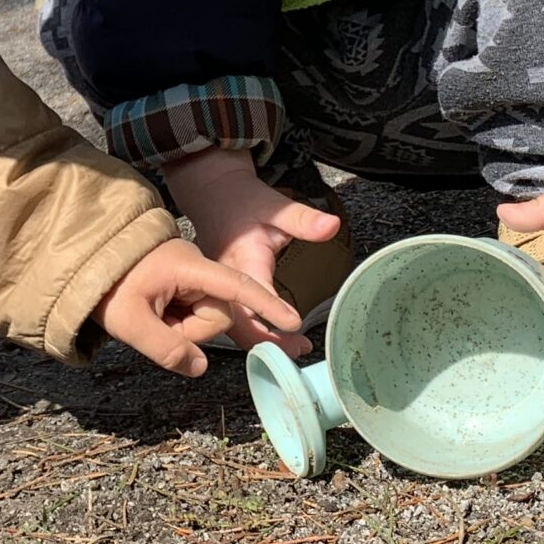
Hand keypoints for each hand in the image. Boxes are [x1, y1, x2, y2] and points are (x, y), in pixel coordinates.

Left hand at [95, 237, 303, 377]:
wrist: (84, 258)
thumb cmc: (105, 285)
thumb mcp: (129, 323)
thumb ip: (166, 349)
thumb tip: (200, 367)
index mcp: (188, 267)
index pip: (236, 286)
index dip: (265, 304)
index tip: (292, 321)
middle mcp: (196, 267)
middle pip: (217, 314)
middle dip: (189, 330)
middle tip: (153, 323)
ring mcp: (190, 275)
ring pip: (204, 318)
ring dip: (178, 327)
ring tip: (147, 315)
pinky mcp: (184, 284)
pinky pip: (191, 313)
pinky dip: (174, 322)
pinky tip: (152, 314)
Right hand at [163, 148, 339, 352]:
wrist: (211, 193)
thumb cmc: (243, 201)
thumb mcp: (276, 207)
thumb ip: (304, 219)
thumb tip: (332, 226)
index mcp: (239, 261)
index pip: (254, 298)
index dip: (273, 318)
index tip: (298, 329)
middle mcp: (220, 281)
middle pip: (237, 325)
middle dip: (267, 344)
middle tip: (300, 349)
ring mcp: (214, 289)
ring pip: (231, 326)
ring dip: (259, 342)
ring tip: (292, 348)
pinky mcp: (214, 292)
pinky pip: (229, 318)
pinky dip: (250, 332)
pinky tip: (272, 336)